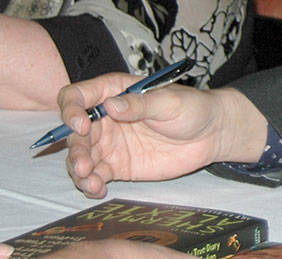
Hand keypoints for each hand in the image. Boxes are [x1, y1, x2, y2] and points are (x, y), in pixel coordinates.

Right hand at [59, 72, 267, 198]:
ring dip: (78, 170)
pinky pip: (94, 176)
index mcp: (114, 92)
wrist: (211, 134)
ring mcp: (109, 143)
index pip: (77, 97)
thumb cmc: (192, 107)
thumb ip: (140, 105)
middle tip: (83, 165)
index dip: (71, 110)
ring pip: (80, 156)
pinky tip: (97, 190)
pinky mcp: (117, 165)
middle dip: (74, 149)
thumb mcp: (169, 102)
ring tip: (89, 182)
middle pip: (74, 133)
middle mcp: (104, 118)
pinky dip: (90, 184)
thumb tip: (110, 106)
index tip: (81, 126)